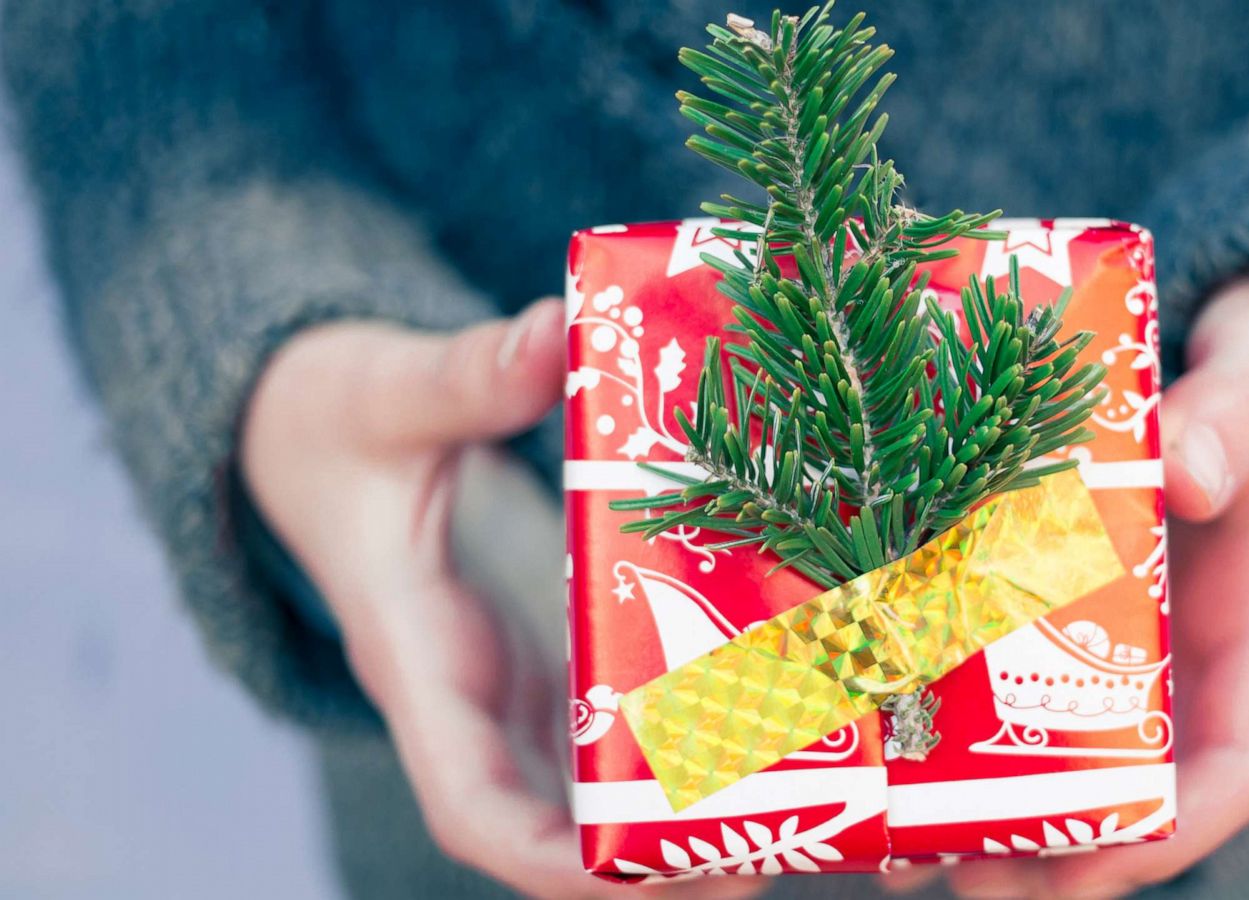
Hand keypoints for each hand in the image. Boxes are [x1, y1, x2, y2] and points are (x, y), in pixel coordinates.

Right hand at [241, 301, 755, 898]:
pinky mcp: (542, 658)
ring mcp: (508, 685)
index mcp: (417, 655)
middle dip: (646, 864)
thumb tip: (550, 331)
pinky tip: (764, 733)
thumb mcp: (385, 393)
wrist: (310, 431)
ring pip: (588, 788)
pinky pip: (608, 727)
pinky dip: (677, 746)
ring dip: (676, 821)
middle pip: (551, 824)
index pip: (469, 798)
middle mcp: (467, 695)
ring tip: (792, 819)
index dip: (544, 856)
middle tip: (766, 858)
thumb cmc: (331, 423)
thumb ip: (462, 376)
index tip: (630, 871)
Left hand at [936, 277, 1248, 897]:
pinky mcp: (1055, 603)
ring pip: (1059, 756)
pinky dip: (953, 728)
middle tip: (957, 873)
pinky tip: (880, 744)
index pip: (1242, 762)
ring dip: (985, 818)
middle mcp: (1187, 658)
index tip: (1100, 855)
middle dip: (1052, 854)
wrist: (1237, 350)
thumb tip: (1190, 472)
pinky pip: (1007, 680)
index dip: (1178, 825)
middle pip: (1130, 791)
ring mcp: (1118, 638)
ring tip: (898, 856)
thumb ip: (1240, 411)